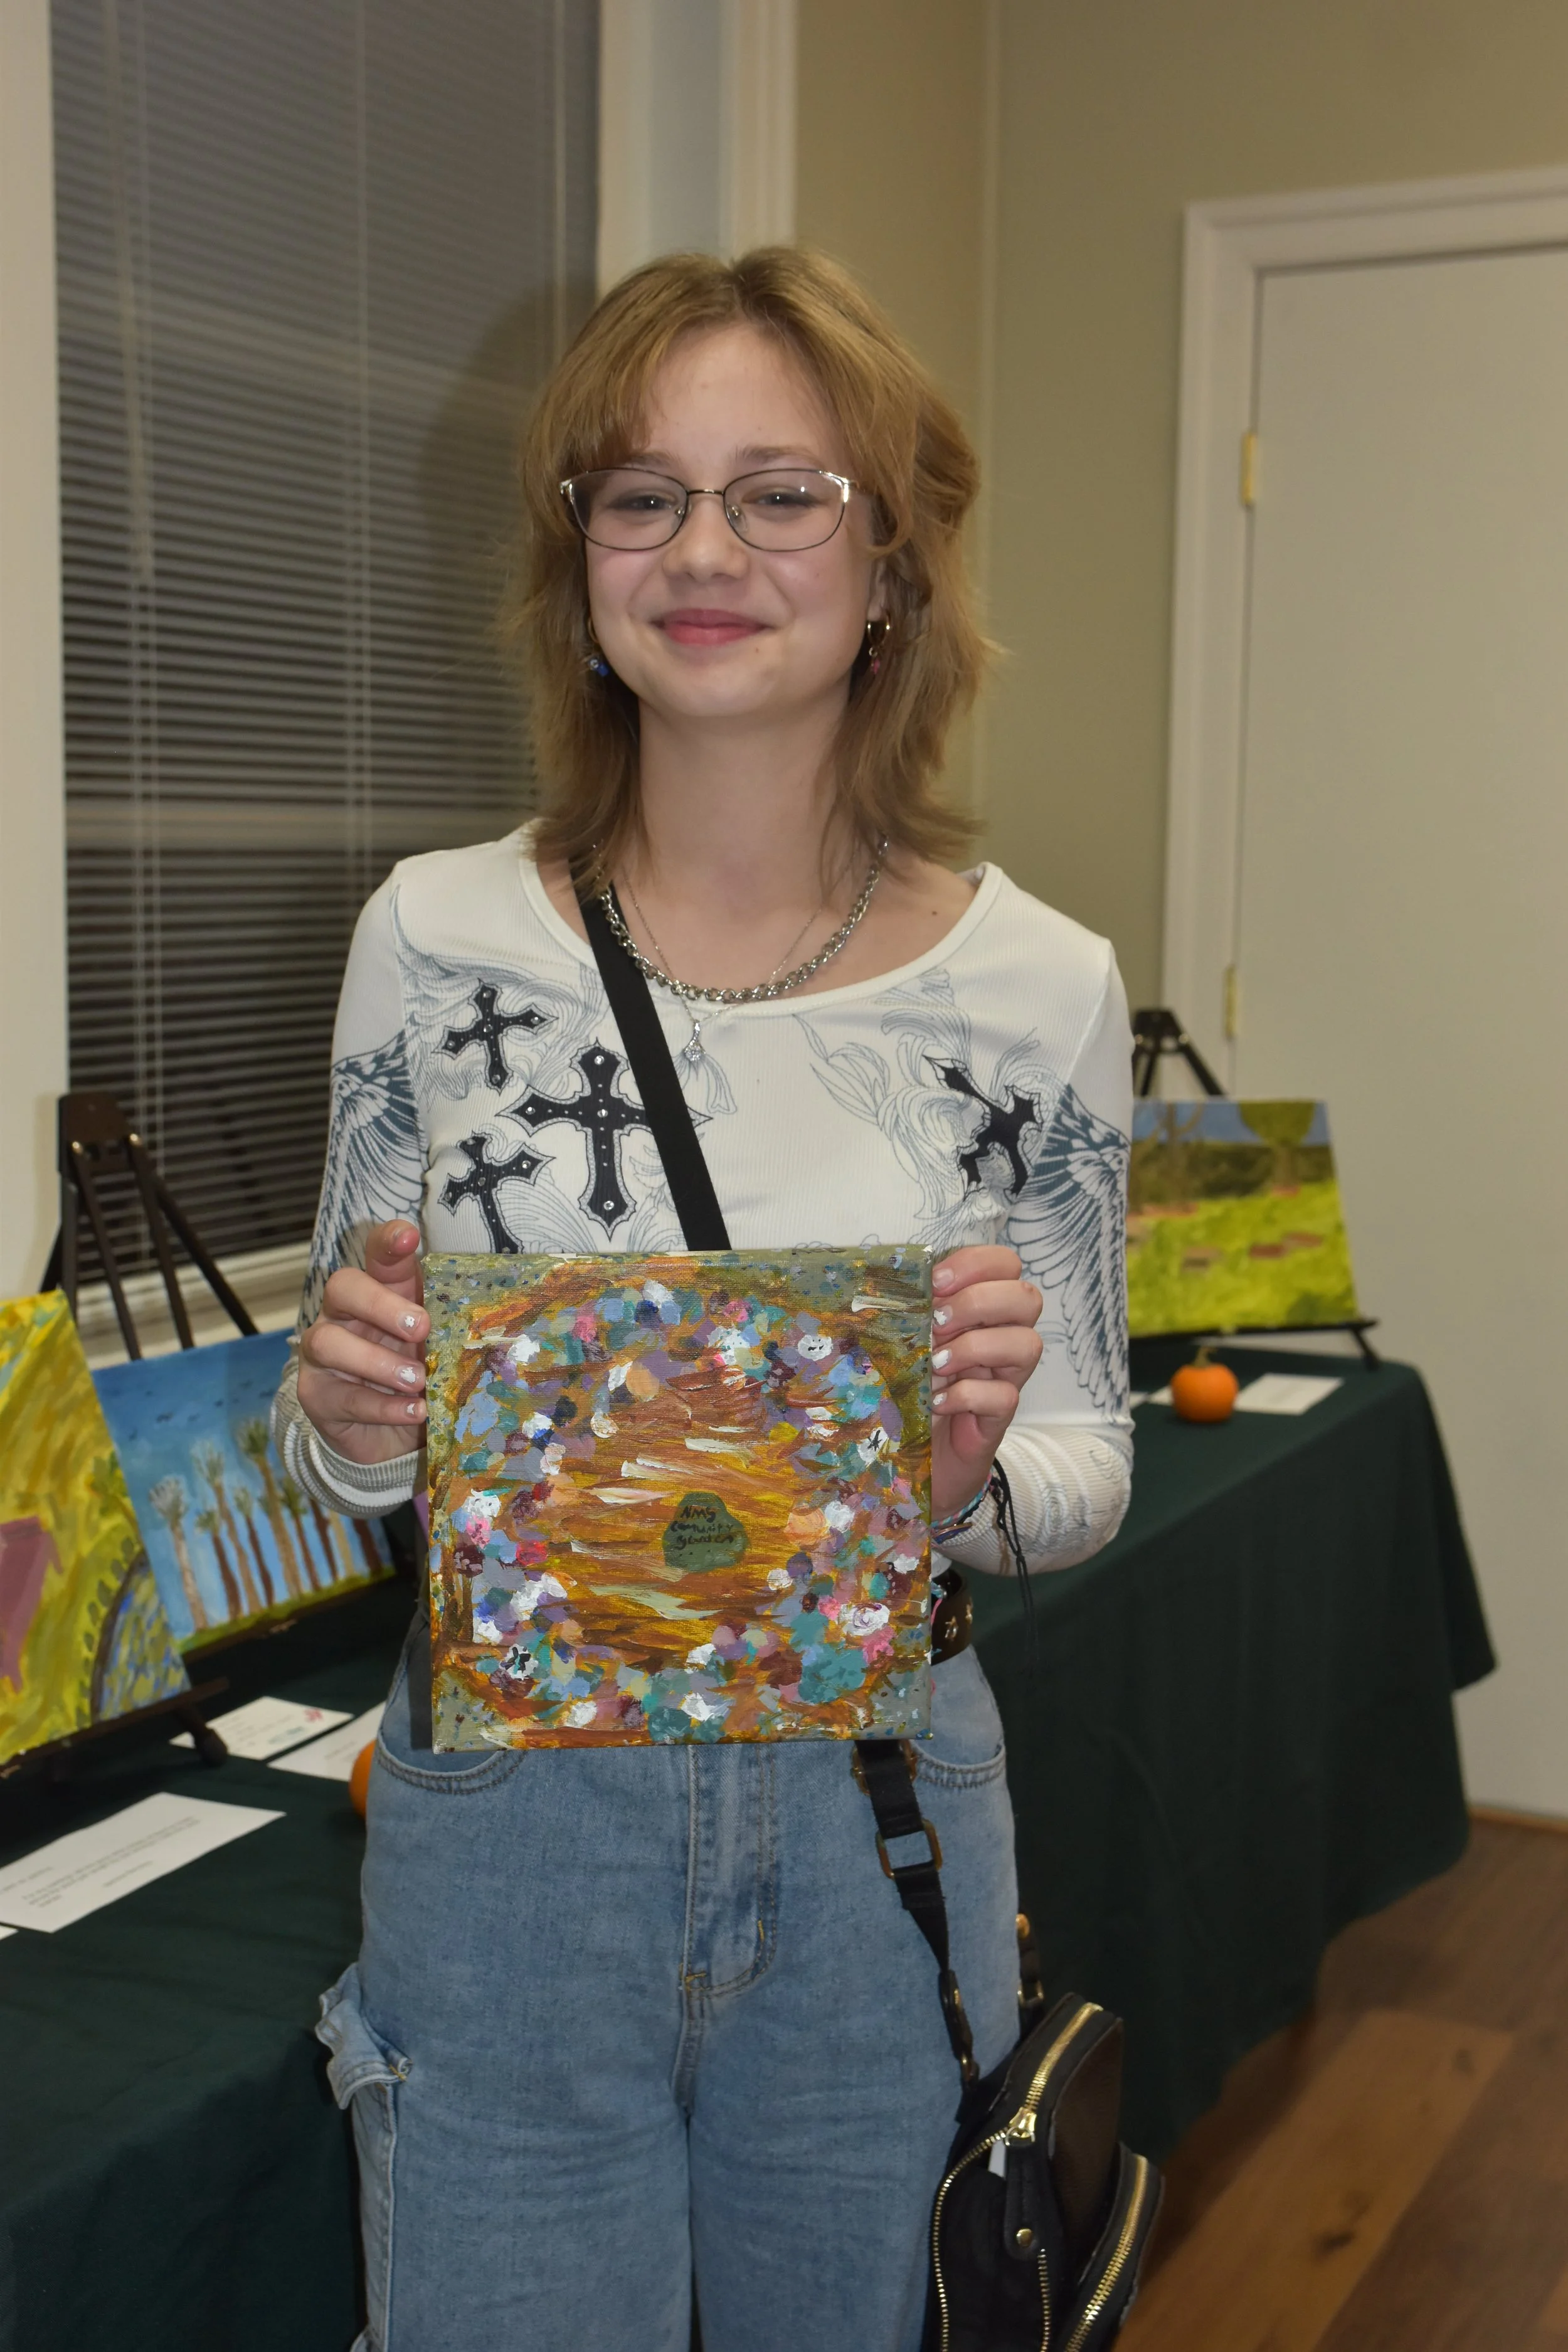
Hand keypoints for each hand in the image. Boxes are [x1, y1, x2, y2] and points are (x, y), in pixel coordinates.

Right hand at [296, 1221, 428, 1465]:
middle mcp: (343, 1316)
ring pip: (329, 1342)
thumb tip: (493, 1321)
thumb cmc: (418, 1377)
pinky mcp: (317, 1396)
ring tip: (417, 1379)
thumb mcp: (438, 1348)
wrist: (389, 1438)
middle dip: (380, 1304)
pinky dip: (384, 1406)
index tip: (408, 1235)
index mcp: (379, 1293)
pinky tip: (415, 1410)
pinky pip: (344, 1397)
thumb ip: (451, 1328)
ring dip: (377, 1361)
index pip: (376, 1256)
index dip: (388, 1242)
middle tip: (420, 1328)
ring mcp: (322, 1356)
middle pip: (342, 1287)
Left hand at [929, 1244, 1041, 1522]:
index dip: (977, 1264)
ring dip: (976, 1347)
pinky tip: (938, 1402)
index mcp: (980, 1310)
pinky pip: (1005, 1396)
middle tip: (937, 1324)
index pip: (1005, 1265)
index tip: (936, 1282)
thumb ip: (906, 1313)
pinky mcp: (999, 1416)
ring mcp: (1005, 1377)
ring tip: (936, 1364)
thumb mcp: (904, 1342)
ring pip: (1027, 1344)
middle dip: (979, 1302)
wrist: (914, 1457)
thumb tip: (883, 1287)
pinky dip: (968, 1394)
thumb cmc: (909, 1389)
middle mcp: (1002, 1337)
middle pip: (1027, 1298)